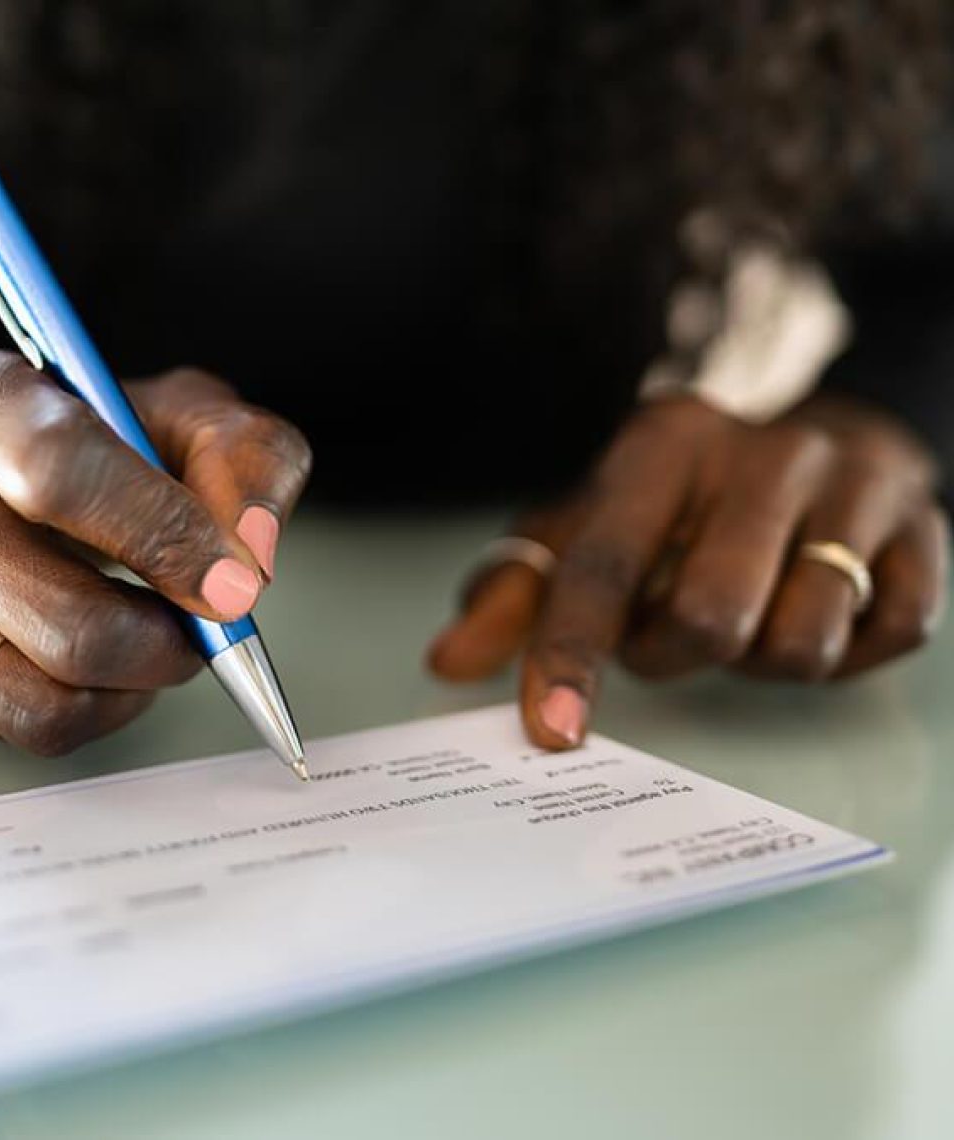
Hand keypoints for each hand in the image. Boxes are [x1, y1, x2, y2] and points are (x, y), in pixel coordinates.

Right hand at [0, 352, 311, 753]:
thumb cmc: (86, 450)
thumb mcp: (178, 417)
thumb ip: (245, 458)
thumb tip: (249, 556)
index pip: (62, 470)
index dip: (161, 535)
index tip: (229, 584)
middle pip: (66, 621)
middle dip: (165, 646)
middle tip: (199, 630)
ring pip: (41, 699)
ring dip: (128, 690)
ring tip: (144, 644)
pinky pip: (15, 730)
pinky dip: (85, 711)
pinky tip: (87, 664)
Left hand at [429, 395, 948, 748]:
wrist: (822, 434)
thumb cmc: (684, 502)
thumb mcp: (588, 529)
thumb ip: (515, 595)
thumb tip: (447, 663)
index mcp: (662, 444)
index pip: (602, 564)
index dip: (569, 654)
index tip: (553, 732)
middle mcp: (764, 452)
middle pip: (709, 616)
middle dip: (678, 656)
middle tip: (673, 633)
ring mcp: (856, 486)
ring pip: (802, 642)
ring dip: (762, 661)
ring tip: (750, 613)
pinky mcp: (927, 531)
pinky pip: (887, 639)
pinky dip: (844, 656)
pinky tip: (816, 608)